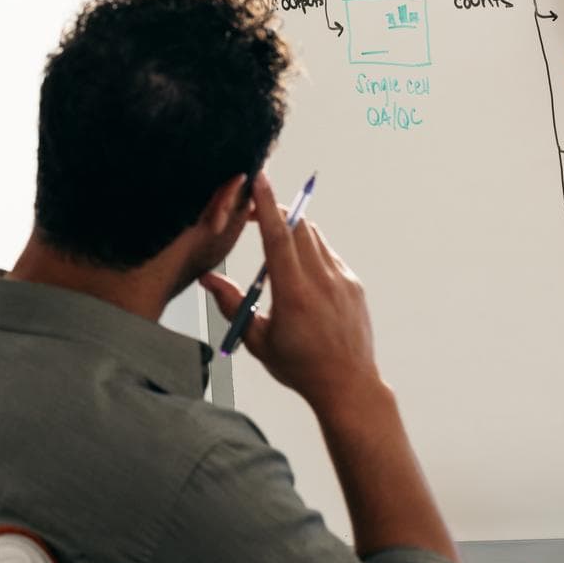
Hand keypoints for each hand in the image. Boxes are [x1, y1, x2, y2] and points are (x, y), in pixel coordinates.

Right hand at [199, 173, 380, 413]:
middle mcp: (323, 280)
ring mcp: (343, 280)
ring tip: (273, 243)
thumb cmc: (299, 367)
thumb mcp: (257, 340)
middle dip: (276, 212)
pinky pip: (329, 255)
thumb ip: (233, 305)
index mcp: (295, 293)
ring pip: (316, 239)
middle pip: (299, 228)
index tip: (259, 180)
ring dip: (293, 232)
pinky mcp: (354, 285)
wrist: (348, 383)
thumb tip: (209, 278)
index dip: (267, 205)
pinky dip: (311, 252)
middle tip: (253, 210)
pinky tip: (298, 269)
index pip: (278, 237)